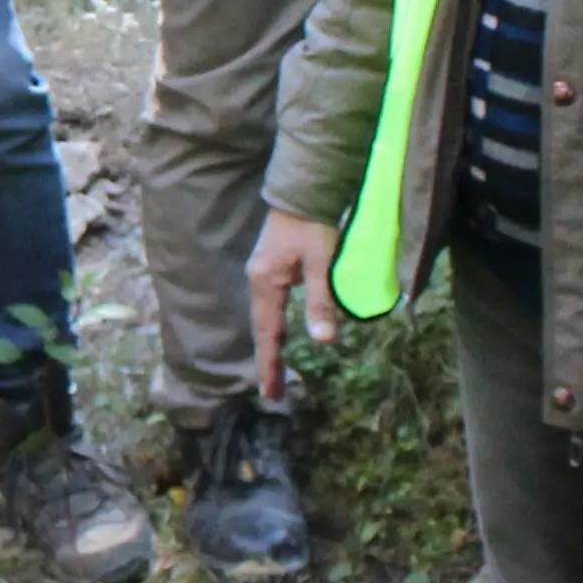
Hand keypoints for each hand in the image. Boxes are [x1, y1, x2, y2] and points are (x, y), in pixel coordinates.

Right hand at [243, 209, 340, 406]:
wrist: (303, 188)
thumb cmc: (313, 223)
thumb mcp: (322, 262)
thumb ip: (321, 301)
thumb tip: (324, 341)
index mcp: (266, 283)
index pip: (268, 334)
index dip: (270, 365)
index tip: (271, 394)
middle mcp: (258, 281)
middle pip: (262, 329)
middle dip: (268, 362)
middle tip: (273, 393)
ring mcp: (262, 273)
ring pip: (265, 318)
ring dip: (271, 346)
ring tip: (276, 372)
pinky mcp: (271, 267)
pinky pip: (270, 306)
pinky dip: (274, 328)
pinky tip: (280, 335)